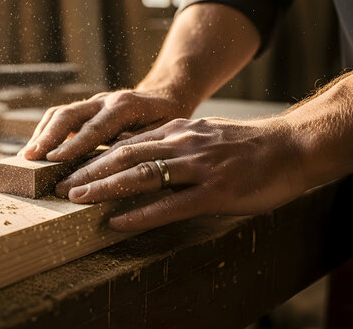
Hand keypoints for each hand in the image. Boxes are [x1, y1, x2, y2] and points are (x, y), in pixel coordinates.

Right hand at [20, 89, 191, 161]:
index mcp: (126, 106)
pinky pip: (60, 116)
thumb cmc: (167, 120)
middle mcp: (106, 100)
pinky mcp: (86, 108)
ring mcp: (93, 102)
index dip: (74, 144)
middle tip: (31, 157)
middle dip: (49, 137)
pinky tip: (37, 149)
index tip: (54, 159)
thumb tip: (117, 165)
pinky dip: (46, 131)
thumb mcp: (164, 132)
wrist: (166, 94)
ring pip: (61, 113)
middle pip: (70, 114)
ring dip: (42, 134)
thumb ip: (140, 145)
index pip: (95, 127)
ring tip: (27, 156)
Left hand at [55, 116, 307, 231]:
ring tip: (77, 199)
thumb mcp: (202, 134)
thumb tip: (141, 155)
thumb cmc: (246, 145)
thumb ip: (172, 142)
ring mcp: (198, 168)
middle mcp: (182, 144)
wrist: (292, 146)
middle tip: (60, 186)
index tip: (70, 168)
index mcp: (178, 131)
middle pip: (125, 156)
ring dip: (105, 188)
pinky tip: (118, 222)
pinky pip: (171, 205)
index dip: (95, 156)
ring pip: (142, 176)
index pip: (127, 142)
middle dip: (89, 171)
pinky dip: (141, 214)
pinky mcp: (215, 192)